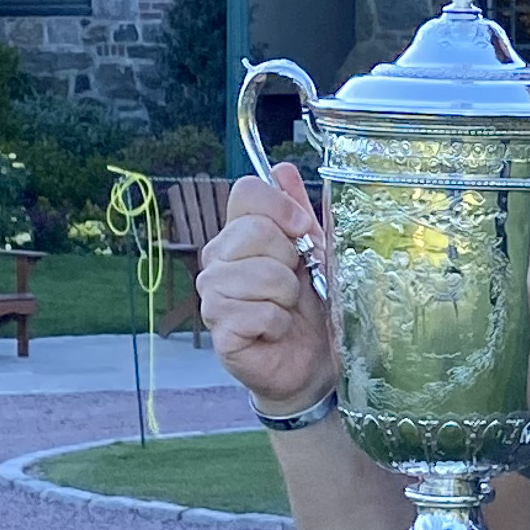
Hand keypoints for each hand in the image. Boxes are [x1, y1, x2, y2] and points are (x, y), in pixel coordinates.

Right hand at [198, 164, 340, 418]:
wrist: (313, 361)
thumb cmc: (314, 305)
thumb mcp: (317, 251)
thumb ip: (300, 211)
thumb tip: (282, 168)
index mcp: (239, 232)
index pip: (247, 192)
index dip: (282, 207)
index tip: (303, 231)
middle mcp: (217, 258)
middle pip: (255, 231)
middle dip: (290, 260)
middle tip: (295, 283)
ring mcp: (213, 295)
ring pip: (260, 274)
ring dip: (288, 296)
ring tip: (286, 309)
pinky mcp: (219, 329)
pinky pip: (258, 312)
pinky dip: (278, 323)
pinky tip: (275, 331)